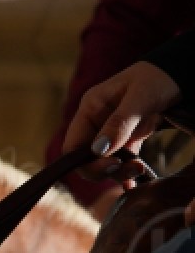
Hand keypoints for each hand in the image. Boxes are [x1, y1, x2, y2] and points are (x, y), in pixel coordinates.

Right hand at [61, 61, 181, 180]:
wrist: (181, 72)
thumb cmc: (159, 78)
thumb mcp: (140, 98)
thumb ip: (119, 123)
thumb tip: (98, 151)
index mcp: (90, 109)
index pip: (72, 146)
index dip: (85, 162)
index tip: (111, 165)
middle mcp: (96, 122)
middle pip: (85, 158)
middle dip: (104, 169)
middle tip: (131, 169)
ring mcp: (111, 131)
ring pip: (104, 162)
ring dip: (120, 172)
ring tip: (141, 169)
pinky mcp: (128, 137)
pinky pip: (121, 160)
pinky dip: (126, 172)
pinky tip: (134, 180)